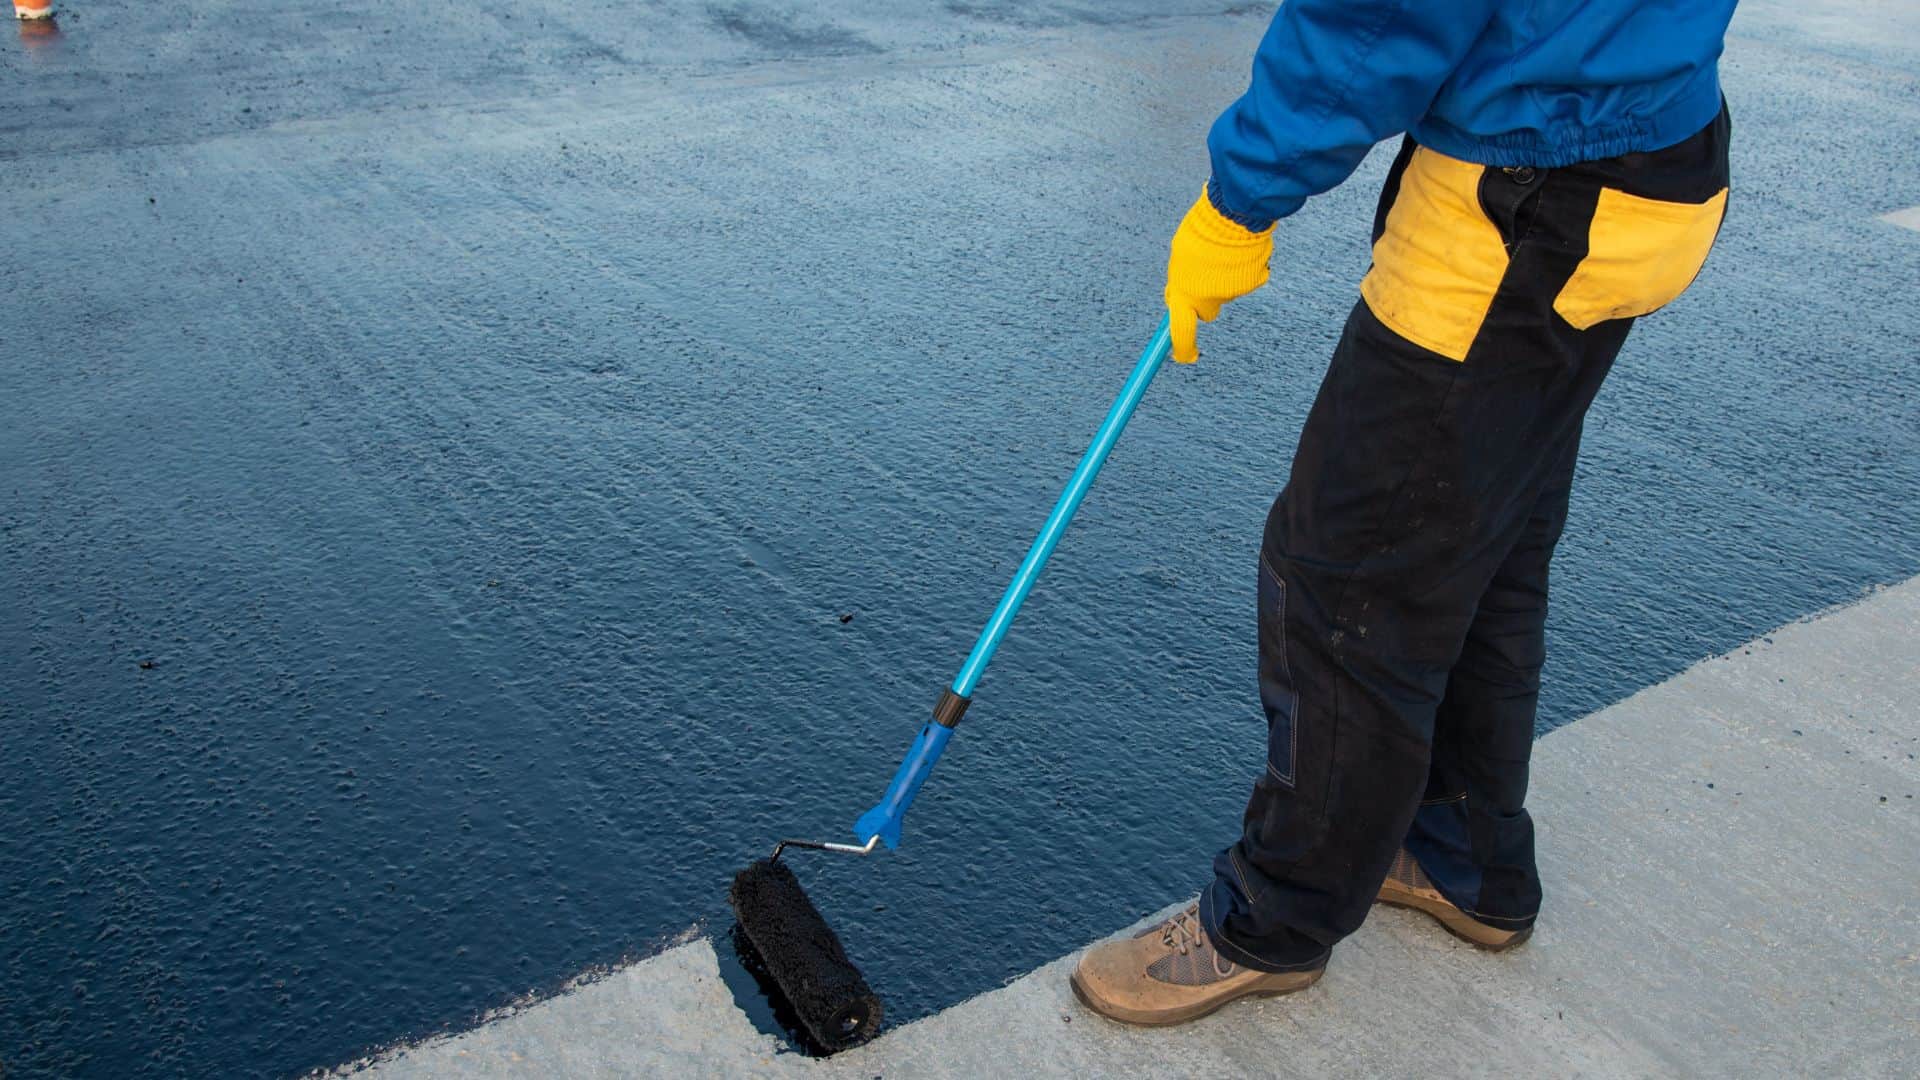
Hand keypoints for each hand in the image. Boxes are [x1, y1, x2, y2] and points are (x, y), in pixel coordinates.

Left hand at [1164, 185, 1273, 362]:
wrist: (1232, 214)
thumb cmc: (1200, 232)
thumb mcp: (1179, 257)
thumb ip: (1181, 281)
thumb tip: (1179, 297)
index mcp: (1185, 294)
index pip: (1181, 332)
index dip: (1183, 348)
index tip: (1185, 357)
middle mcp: (1210, 299)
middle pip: (1207, 311)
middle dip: (1205, 300)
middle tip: (1204, 277)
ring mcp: (1234, 292)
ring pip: (1227, 291)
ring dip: (1223, 277)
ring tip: (1221, 251)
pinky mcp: (1254, 281)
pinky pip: (1246, 279)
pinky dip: (1242, 268)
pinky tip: (1238, 250)